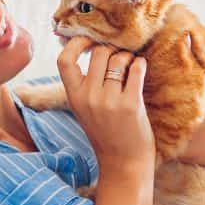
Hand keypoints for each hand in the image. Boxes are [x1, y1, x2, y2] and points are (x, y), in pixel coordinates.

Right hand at [57, 36, 153, 176]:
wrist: (123, 163)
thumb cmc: (107, 133)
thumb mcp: (85, 108)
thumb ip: (85, 83)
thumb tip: (91, 47)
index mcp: (74, 97)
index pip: (64, 60)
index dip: (77, 43)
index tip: (90, 41)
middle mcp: (89, 97)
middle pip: (99, 52)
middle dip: (112, 49)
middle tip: (120, 57)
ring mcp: (109, 101)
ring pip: (119, 58)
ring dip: (128, 57)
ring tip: (131, 67)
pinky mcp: (131, 104)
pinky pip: (136, 69)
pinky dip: (140, 65)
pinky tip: (140, 69)